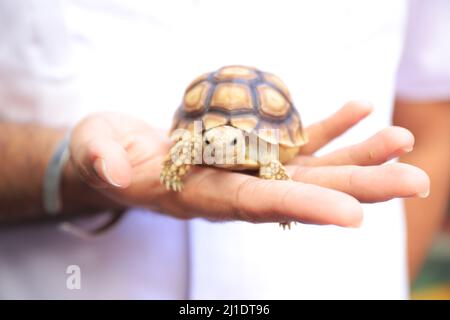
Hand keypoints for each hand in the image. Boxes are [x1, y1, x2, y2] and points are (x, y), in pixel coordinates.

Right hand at [69, 101, 429, 226]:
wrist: (121, 156)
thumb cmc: (105, 155)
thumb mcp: (96, 155)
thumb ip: (104, 161)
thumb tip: (115, 169)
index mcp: (200, 196)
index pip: (256, 205)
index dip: (302, 209)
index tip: (354, 216)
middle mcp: (234, 189)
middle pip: (302, 192)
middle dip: (358, 189)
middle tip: (415, 182)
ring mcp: (247, 170)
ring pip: (310, 167)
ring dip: (357, 155)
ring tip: (401, 139)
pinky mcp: (249, 150)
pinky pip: (296, 141)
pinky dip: (329, 127)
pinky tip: (358, 110)